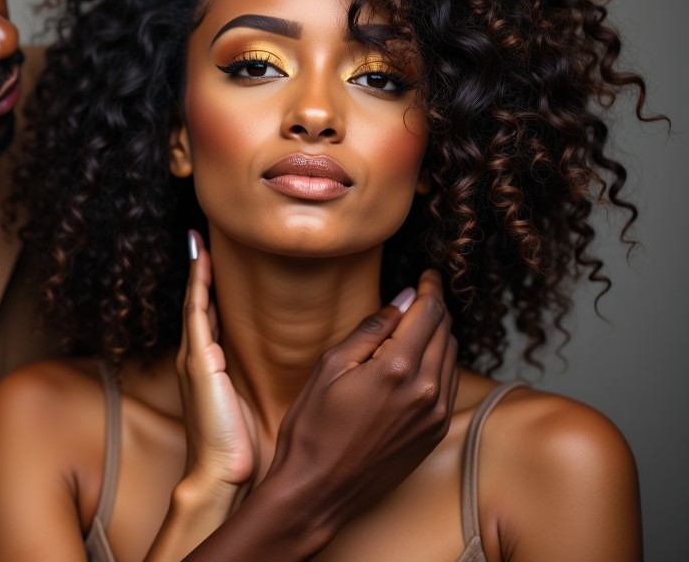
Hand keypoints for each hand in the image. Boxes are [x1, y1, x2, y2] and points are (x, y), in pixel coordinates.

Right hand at [176, 230, 257, 498]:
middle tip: (201, 236)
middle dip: (199, 270)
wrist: (218, 477)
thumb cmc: (237, 448)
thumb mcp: (249, 405)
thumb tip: (288, 365)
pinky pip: (196, 312)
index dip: (211, 287)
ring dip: (196, 269)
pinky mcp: (198, 361)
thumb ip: (255, 380)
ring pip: (195, 301)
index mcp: (211, 366)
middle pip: (198, 302)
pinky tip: (199, 260)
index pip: (211, 315)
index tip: (214, 258)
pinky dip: (196, 284)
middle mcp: (199, 356)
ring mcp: (195, 356)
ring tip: (198, 239)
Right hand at [265, 269, 458, 545]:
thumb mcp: (330, 367)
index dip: (430, 288)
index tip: (427, 275)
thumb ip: (370, 330)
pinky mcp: (432, 433)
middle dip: (434, 308)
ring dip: (438, 335)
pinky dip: (440, 363)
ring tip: (416, 326)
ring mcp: (433, 415)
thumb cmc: (313, 428)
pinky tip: (418, 360)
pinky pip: (450, 385)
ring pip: (451, 357)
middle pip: (445, 332)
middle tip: (419, 296)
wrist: (317, 490)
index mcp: (397, 369)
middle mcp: (425, 391)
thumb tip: (400, 301)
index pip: (428, 313)